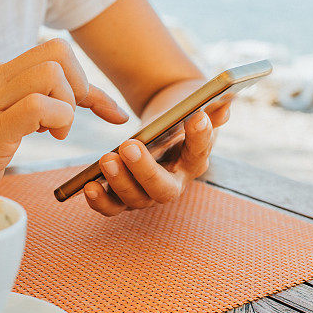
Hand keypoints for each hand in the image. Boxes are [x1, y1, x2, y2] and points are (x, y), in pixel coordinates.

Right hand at [0, 39, 128, 191]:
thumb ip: (40, 104)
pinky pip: (37, 105)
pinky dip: (57, 118)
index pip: (54, 55)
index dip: (91, 83)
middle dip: (80, 86)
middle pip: (57, 50)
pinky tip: (47, 136)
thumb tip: (84, 97)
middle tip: (70, 120)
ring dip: (67, 105)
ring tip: (54, 131)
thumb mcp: (9, 121)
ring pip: (50, 72)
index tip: (111, 114)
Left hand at [82, 101, 229, 215]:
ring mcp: (149, 193)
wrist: (165, 125)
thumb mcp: (197, 106)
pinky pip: (113, 207)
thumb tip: (224, 106)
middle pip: (164, 188)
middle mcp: (175, 183)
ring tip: (107, 159)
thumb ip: (212, 106)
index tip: (196, 115)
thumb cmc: (182, 115)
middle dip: (146, 170)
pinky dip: (100, 201)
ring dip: (120, 182)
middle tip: (129, 146)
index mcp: (195, 160)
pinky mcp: (125, 196)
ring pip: (136, 198)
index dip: (200, 136)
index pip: (200, 151)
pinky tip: (88, 185)